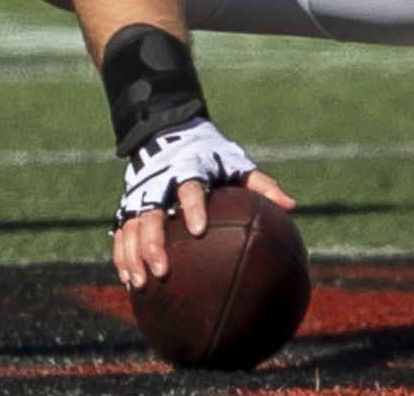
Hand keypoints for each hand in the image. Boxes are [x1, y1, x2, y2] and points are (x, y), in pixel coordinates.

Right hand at [110, 117, 292, 287]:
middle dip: (154, 240)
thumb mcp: (235, 163)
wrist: (168, 130)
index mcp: (189, 166)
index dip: (192, 206)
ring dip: (133, 253)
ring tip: (140, 283)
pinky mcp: (129, 202)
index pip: (189, 185)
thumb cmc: (211, 155)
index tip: (199, 229)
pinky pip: (121, 231)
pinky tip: (129, 280)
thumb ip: (260, 184)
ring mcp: (141, 192)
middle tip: (163, 269)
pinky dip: (122, 254)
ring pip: (132, 224)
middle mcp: (160, 179)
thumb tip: (292, 206)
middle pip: (151, 210)